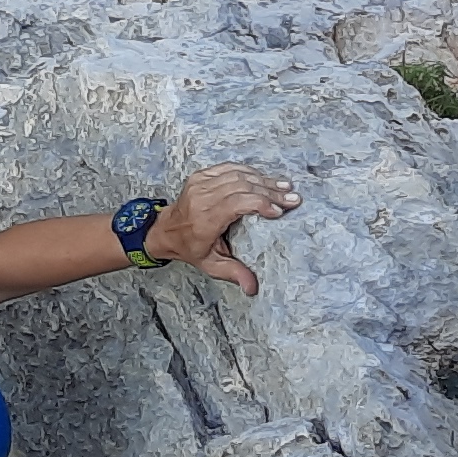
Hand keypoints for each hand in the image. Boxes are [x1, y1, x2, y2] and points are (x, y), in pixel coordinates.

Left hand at [153, 162, 300, 293]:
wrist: (164, 231)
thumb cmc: (190, 247)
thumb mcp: (210, 264)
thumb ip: (233, 273)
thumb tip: (252, 288)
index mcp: (205, 219)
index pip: (237, 203)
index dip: (261, 203)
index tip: (279, 211)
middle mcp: (202, 198)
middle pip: (242, 187)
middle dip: (271, 192)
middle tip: (293, 199)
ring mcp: (200, 184)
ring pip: (238, 175)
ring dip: (265, 180)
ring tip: (286, 188)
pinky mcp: (200, 176)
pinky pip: (229, 168)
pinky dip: (250, 172)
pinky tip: (266, 178)